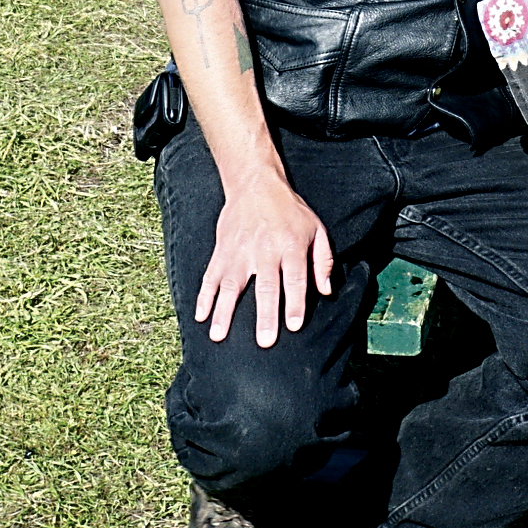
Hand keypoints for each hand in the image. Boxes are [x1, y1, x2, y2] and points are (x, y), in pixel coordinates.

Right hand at [196, 175, 334, 347]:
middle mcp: (265, 251)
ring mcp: (240, 252)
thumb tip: (327, 291)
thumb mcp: (316, 229)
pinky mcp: (222, 251)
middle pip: (266, 287)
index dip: (295, 303)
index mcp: (291, 246)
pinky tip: (201, 316)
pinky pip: (211, 276)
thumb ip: (323, 260)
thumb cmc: (291, 212)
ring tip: (219, 336)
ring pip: (232, 286)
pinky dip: (204, 296)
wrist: (256, 186)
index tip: (294, 326)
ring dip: (224, 312)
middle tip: (265, 342)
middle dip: (266, 315)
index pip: (295, 279)